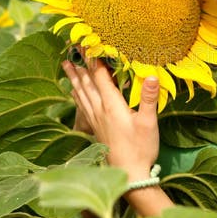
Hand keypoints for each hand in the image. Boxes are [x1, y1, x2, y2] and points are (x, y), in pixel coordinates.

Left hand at [62, 57, 160, 180]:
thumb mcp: (149, 123)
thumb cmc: (141, 149)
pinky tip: (73, 92)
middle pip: (86, 82)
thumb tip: (151, 74)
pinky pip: (82, 106)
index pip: (100, 76)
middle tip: (70, 48)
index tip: (88, 42)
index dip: (94, 58)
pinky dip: (76, 95)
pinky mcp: (96, 129)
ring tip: (65, 65)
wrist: (128, 175)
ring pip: (81, 93)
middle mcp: (100, 110)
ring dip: (74, 78)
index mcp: (112, 105)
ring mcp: (96, 120)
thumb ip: (149, 98)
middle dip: (79, 64)